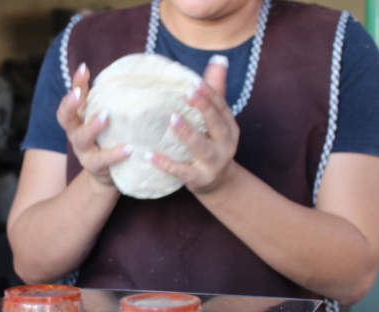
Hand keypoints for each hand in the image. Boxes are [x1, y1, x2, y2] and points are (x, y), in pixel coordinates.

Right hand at [56, 62, 132, 186]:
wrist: (107, 175)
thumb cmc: (105, 139)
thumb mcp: (98, 117)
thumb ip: (94, 95)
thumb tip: (88, 67)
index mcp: (76, 121)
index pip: (69, 101)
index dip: (74, 85)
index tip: (83, 70)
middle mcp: (76, 135)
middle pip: (65, 119)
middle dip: (70, 105)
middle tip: (79, 93)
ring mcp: (84, 152)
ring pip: (82, 139)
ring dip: (92, 126)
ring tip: (105, 117)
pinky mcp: (97, 167)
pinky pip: (103, 160)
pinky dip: (115, 154)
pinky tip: (129, 148)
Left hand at [146, 56, 239, 194]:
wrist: (218, 184)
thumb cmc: (212, 145)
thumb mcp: (217, 122)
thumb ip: (215, 93)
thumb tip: (218, 60)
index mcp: (230, 127)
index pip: (221, 106)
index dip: (209, 93)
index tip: (194, 81)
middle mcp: (226, 144)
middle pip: (216, 123)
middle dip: (204, 108)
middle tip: (187, 92)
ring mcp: (214, 163)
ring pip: (201, 147)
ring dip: (187, 133)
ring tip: (171, 119)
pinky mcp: (199, 179)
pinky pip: (182, 171)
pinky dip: (165, 163)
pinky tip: (149, 155)